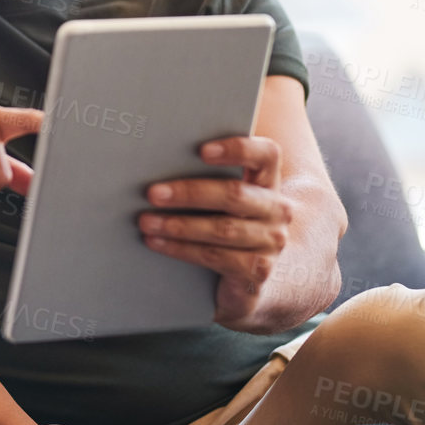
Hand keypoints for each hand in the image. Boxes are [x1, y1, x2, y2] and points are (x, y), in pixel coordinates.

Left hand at [135, 134, 293, 327]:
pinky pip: (215, 257)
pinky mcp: (258, 270)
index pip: (266, 154)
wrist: (250, 275)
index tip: (202, 150)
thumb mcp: (223, 198)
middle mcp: (277, 209)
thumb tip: (155, 162)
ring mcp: (271, 241)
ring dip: (179, 225)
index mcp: (268, 180)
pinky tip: (157, 243)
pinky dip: (181, 249)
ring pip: (222, 229)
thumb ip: (205, 176)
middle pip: (234, 194)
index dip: (237, 149)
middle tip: (153, 193)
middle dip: (190, 193)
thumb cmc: (227, 222)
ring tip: (147, 222)